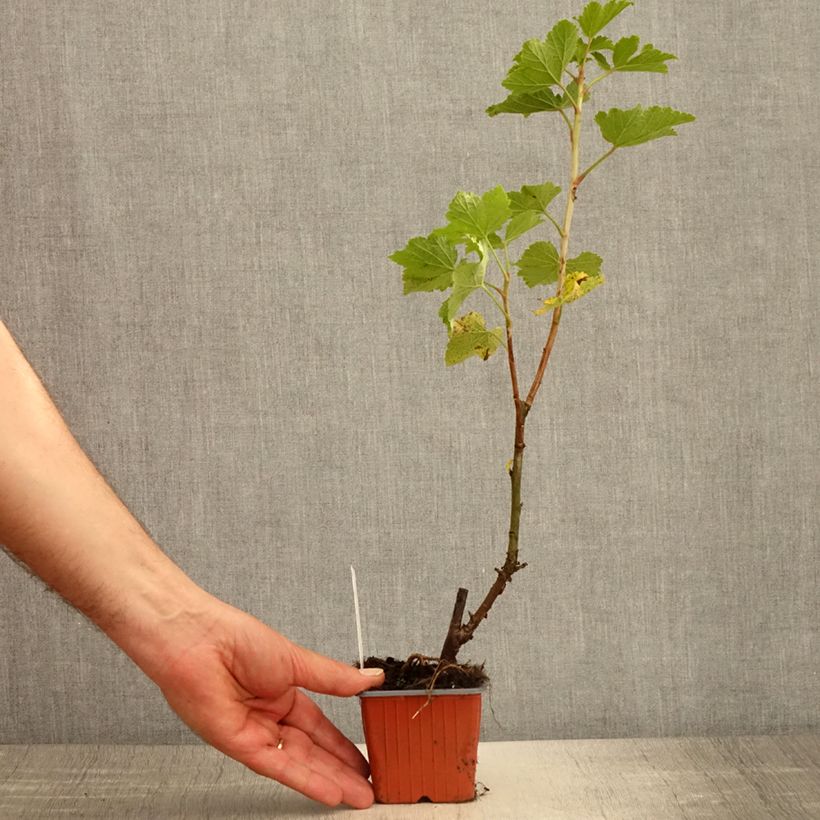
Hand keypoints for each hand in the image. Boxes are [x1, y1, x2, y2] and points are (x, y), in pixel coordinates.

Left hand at [150, 599, 384, 808]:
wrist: (199, 641)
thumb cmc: (236, 639)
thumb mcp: (297, 660)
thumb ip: (335, 678)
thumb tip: (370, 678)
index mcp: (282, 691)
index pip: (319, 726)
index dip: (342, 744)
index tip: (364, 758)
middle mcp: (268, 715)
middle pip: (312, 749)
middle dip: (341, 769)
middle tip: (368, 786)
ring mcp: (254, 732)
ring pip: (299, 762)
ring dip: (329, 781)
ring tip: (357, 796)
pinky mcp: (240, 745)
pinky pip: (277, 766)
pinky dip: (304, 780)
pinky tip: (328, 792)